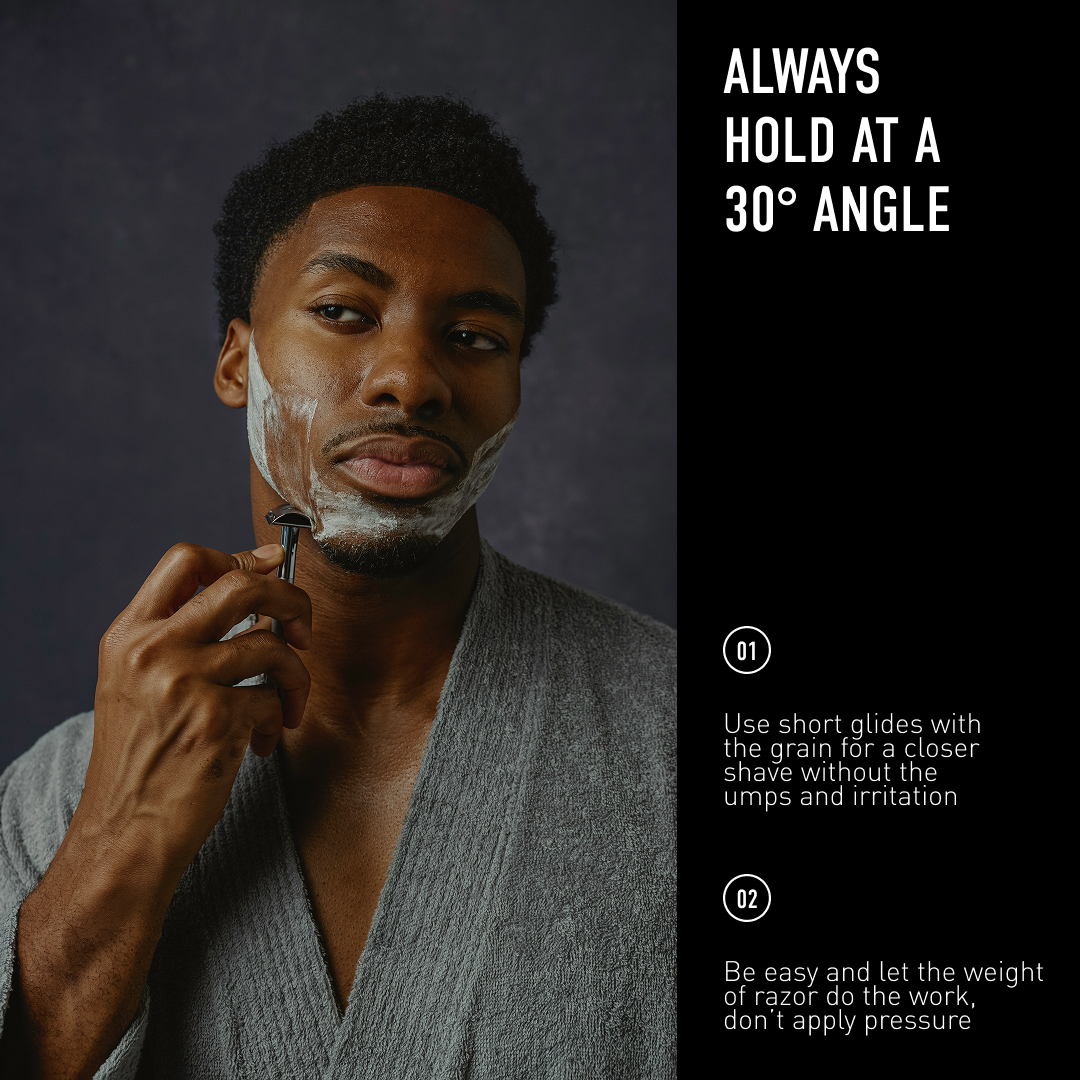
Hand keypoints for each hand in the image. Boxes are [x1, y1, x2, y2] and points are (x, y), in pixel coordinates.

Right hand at [3, 542, 311, 1076]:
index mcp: (130, 634)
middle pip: (243, 584)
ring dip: (297, 675)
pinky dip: (281, 719)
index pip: (187, 558)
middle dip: (290, 598)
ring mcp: (182, 684)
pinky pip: (274, 698)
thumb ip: (180, 632)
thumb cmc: (143, 756)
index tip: (274, 569)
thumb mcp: (138, 681)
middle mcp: (152, 650)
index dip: (241, 556)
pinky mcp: (214, 721)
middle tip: (302, 628)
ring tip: (287, 705)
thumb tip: (257, 575)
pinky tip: (263, 743)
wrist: (125, 832)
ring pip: (272, 646)